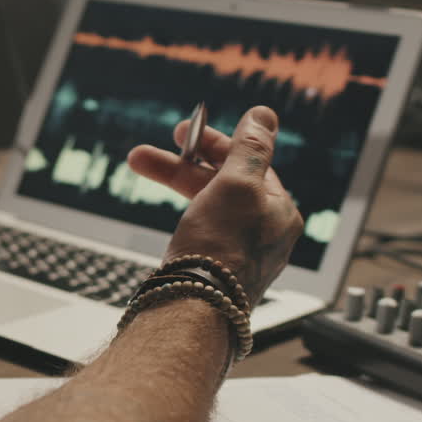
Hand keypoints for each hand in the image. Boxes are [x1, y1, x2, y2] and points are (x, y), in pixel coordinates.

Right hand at [126, 106, 302, 300]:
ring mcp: (241, 254)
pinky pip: (202, 232)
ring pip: (208, 206)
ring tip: (140, 164)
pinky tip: (167, 216)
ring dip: (174, 183)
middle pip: (224, 184)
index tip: (184, 131)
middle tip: (148, 151)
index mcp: (280, 211)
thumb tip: (264, 114)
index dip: (215, 143)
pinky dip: (182, 214)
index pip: (250, 164)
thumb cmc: (220, 248)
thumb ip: (250, 148)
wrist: (194, 307)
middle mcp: (266, 234)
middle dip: (183, 164)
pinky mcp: (217, 272)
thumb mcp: (237, 184)